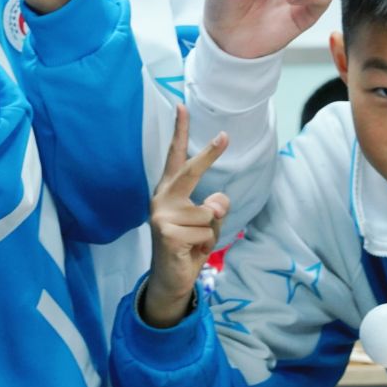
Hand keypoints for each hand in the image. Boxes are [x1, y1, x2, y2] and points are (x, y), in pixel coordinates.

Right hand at [139, 105, 230, 328]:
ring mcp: (161, 216)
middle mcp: (161, 199)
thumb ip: (213, 206)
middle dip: (209, 155)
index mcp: (169, 191)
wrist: (171, 280)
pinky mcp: (166, 233)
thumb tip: (216, 201)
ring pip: (209, 213)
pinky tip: (191, 251)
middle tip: (225, 136)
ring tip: (195, 242)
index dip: (179, 132)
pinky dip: (206, 244)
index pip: (174, 157)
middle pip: (190, 171)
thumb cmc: (189, 245)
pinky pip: (206, 231)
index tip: (182, 106)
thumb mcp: (205, 222)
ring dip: (210, 231)